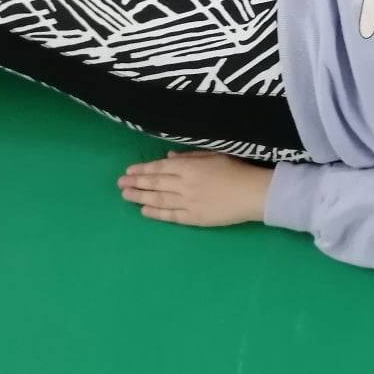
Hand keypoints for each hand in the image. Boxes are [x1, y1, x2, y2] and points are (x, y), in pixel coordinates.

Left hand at [118, 151, 272, 227]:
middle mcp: (185, 185)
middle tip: (120, 183)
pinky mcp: (195, 218)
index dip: (143, 170)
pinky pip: (171, 216)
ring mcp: (189, 203)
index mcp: (190, 167)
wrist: (254, 194)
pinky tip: (144, 211)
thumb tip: (167, 158)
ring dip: (140, 197)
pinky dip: (156, 213)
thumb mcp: (213, 155)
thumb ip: (189, 156)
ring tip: (126, 195)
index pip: (160, 168)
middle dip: (136, 183)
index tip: (129, 171)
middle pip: (156, 184)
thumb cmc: (236, 170)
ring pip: (159, 200)